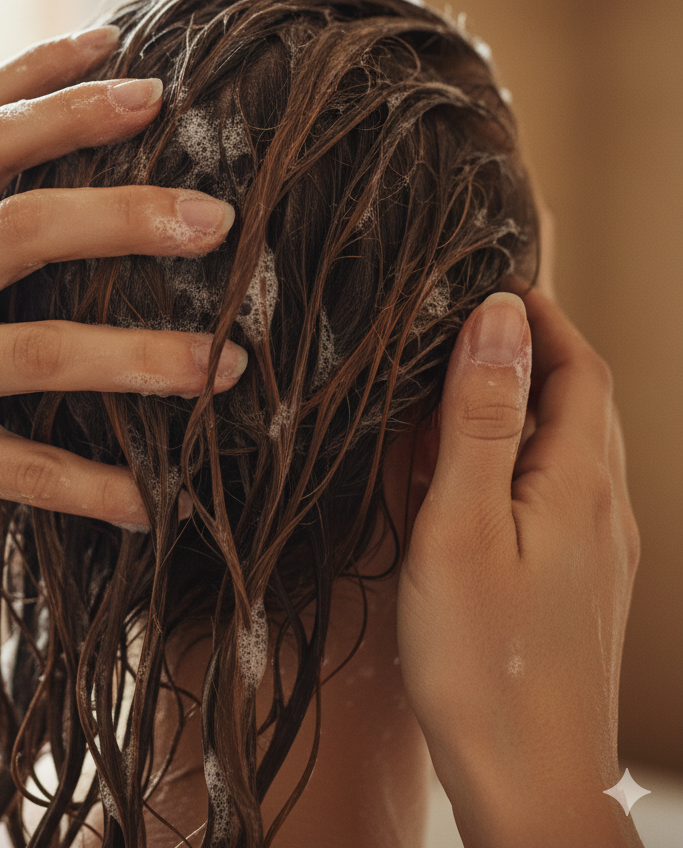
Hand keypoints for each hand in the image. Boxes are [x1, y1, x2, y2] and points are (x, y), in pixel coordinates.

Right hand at [0, 26, 247, 579]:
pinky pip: (27, 471)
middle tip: (219, 219)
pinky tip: (156, 501)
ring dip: (145, 358)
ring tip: (228, 363)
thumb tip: (47, 115)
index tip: (142, 75)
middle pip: (24, 226)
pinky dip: (96, 487)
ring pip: (42, 352)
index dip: (56, 87)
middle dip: (126, 215)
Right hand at [396, 286, 641, 846]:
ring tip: (475, 384)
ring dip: (538, 398)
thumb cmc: (483, 661)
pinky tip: (488, 475)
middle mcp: (603, 509)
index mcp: (577, 483)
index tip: (496, 279)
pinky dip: (533, 453)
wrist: (531, 785)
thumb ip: (480, 420)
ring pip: (577, 445)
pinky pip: (568, 490)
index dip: (541, 315)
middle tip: (479, 321)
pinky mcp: (582, 583)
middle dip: (542, 347)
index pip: (577, 366)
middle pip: (585, 400)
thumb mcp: (461, 526)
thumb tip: (497, 319)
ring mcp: (600, 550)